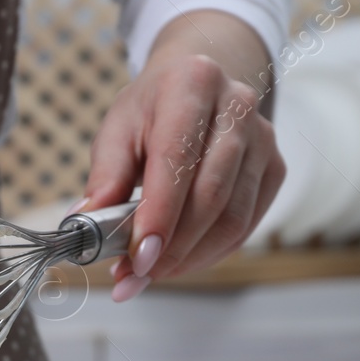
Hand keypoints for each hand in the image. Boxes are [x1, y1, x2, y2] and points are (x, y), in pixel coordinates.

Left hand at [83, 12, 285, 296]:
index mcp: (192, 84)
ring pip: (233, 218)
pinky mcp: (274, 168)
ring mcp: (263, 139)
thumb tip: (85, 226)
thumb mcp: (117, 130)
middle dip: (171, 247)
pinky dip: (209, 254)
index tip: (137, 258)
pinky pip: (245, 226)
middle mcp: (236, 106)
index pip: (177, 160)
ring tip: (150, 273)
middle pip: (211, 195)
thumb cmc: (152, 110)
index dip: (159, 216)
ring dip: (189, 258)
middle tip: (135, 275)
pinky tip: (179, 261)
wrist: (198, 85)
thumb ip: (104, 178)